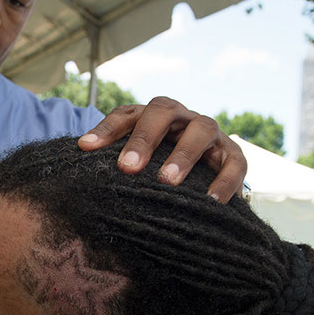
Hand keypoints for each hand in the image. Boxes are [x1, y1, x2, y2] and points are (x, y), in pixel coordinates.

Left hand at [78, 96, 246, 203]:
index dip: (107, 129)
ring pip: (200, 130)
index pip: (127, 113)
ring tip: (167, 181)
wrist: (202, 171)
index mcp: (153, 115)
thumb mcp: (134, 157)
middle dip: (145, 138)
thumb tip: (79, 152)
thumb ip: (109, 155)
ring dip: (183, 154)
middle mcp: (181, 117)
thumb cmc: (157, 165)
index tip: (86, 148)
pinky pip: (234, 163)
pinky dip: (225, 180)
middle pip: (164, 112)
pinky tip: (212, 202)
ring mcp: (210, 133)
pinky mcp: (232, 154)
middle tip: (128, 167)